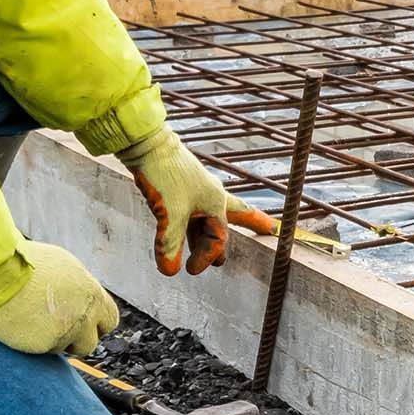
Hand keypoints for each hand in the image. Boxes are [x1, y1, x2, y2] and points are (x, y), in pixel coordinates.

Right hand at [0, 241, 118, 355]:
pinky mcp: (43, 346)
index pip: (109, 320)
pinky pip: (43, 351)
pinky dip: (35, 342)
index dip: (96, 323)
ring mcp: (65, 333)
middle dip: (78, 339)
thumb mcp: (64, 268)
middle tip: (60, 329)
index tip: (84, 322)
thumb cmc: (26, 264)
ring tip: (34, 320)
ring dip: (53, 340)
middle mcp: (84, 316)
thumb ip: (80, 288)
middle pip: (91, 342)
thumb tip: (85, 299)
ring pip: (65, 348)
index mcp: (92, 294)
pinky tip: (22, 325)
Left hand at [117, 128, 272, 275]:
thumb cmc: (165, 175)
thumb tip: (170, 271)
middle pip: (234, 215)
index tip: (190, 270)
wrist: (146, 143)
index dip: (206, 256)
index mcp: (216, 202)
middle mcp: (210, 195)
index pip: (218, 237)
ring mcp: (195, 189)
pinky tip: (185, 229)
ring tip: (210, 247)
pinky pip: (191, 211)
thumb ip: (170, 244)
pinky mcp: (179, 186)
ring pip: (208, 217)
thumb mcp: (169, 214)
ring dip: (208, 235)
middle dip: (249, 224)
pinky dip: (190, 226)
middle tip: (266, 229)